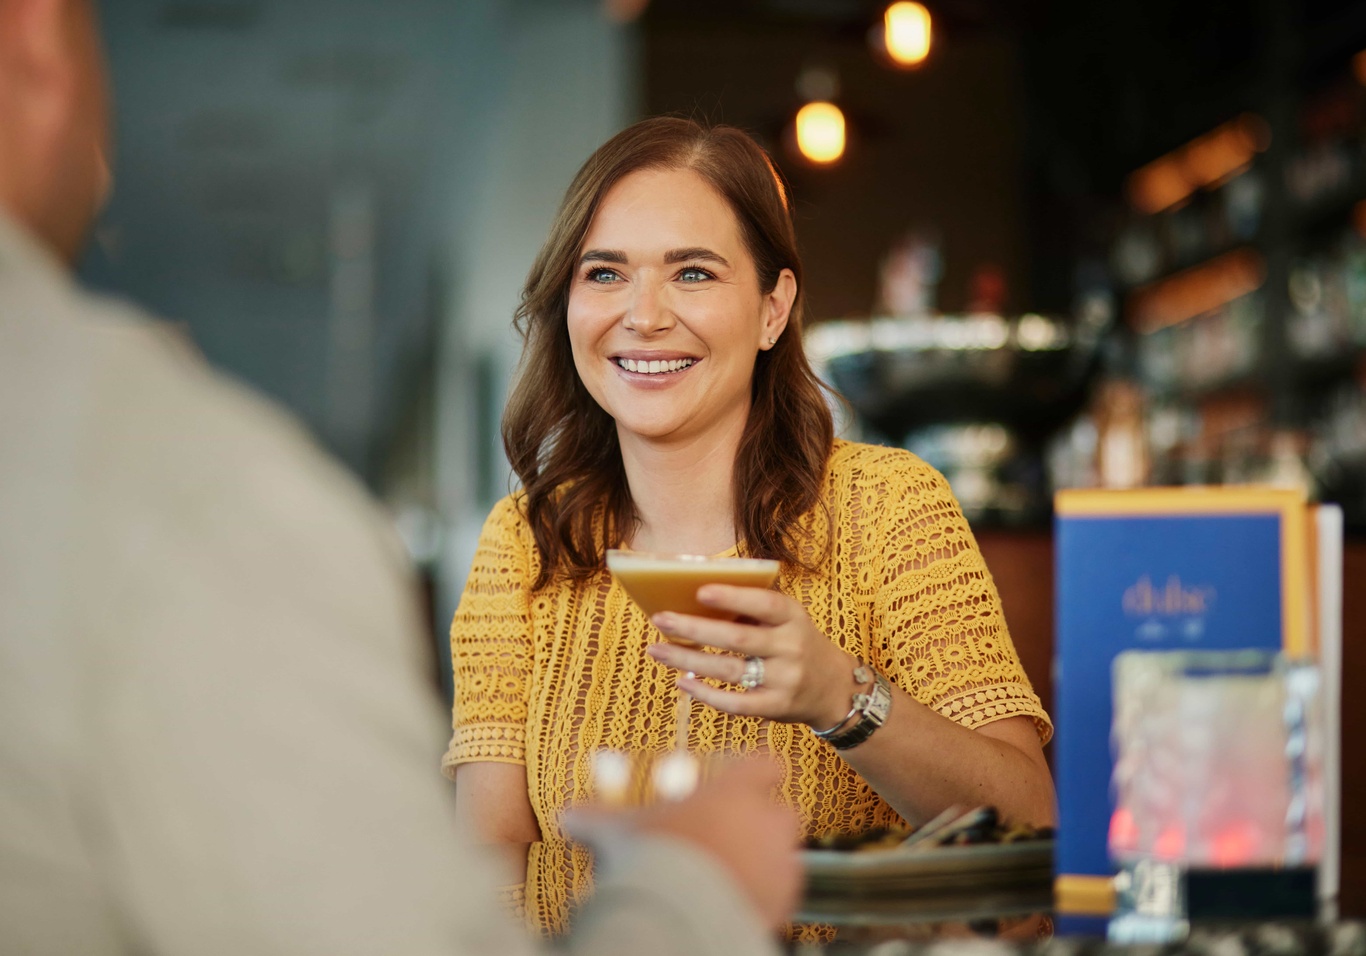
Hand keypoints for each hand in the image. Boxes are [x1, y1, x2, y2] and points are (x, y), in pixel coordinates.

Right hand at [563, 758, 800, 929]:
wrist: (677, 916)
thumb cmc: (652, 862)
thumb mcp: (620, 833)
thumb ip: (597, 819)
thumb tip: (567, 815)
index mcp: (736, 792)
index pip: (766, 763)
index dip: (755, 772)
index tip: (740, 782)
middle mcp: (767, 821)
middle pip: (781, 810)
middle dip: (760, 822)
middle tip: (731, 836)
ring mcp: (781, 860)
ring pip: (783, 852)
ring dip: (763, 859)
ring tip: (729, 875)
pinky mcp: (785, 900)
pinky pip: (782, 890)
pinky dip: (765, 894)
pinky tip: (735, 902)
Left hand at [646, 584, 858, 729]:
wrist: (833, 687)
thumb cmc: (795, 643)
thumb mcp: (786, 620)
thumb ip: (752, 610)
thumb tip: (695, 600)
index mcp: (793, 617)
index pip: (764, 603)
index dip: (733, 597)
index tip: (700, 590)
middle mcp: (791, 647)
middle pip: (737, 638)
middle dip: (695, 628)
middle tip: (661, 618)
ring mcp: (785, 680)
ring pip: (729, 669)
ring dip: (687, 659)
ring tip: (657, 649)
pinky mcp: (776, 706)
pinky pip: (735, 703)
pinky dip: (705, 693)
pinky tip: (682, 681)